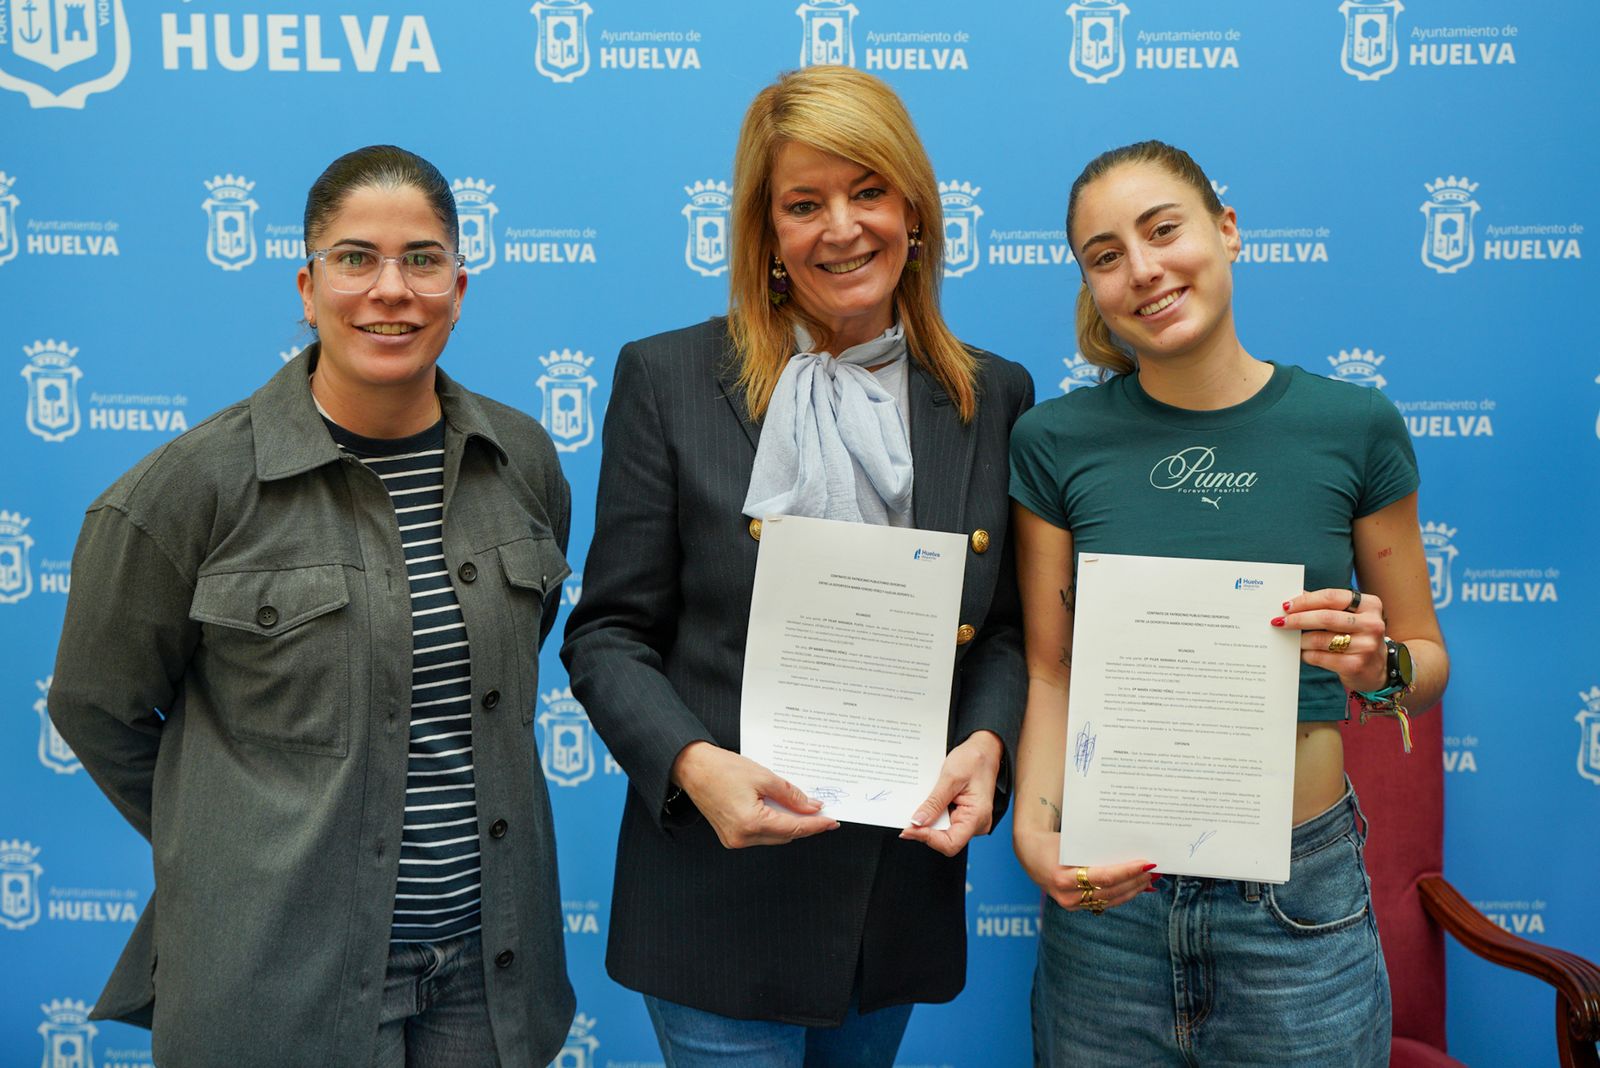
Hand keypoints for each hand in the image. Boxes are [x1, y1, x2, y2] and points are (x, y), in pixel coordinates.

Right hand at [671, 742, 838, 848]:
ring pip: (774, 837)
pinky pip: (760, 834)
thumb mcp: (763, 776)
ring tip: (801, 808)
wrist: (692, 768)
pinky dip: (773, 824)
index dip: (816, 825)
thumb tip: (812, 807)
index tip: (832, 821)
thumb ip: (790, 795)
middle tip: (820, 811)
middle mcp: (742, 837)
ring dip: (788, 824)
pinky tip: (780, 810)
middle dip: (804, 824)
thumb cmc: (722, 768)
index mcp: (751, 823)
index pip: (793, 828)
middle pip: (785, 836)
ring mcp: (734, 840)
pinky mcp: (730, 836)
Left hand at [898, 730, 1001, 856]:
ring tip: (918, 808)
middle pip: (945, 840)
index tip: (908, 829)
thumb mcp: (950, 778)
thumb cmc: (973, 760)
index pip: (950, 843)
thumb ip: (934, 803)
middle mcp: (976, 824)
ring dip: (928, 822)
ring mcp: (970, 820)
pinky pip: (945, 822)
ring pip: (943, 831)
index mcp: (977, 817)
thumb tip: (917, 823)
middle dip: (925, 830)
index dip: (927, 838)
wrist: (984, 749)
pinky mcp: (964, 815)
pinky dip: (933, 815)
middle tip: (907, 817)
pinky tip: (926, 805)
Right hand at [1015, 825, 1155, 912]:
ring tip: (1150, 879)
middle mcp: (1067, 895)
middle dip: (1135, 881)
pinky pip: (1104, 903)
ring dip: (1133, 890)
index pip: (1105, 877)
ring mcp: (1070, 904)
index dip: (1128, 871)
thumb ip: (1095, 848)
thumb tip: (1128, 849)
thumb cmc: (1052, 842)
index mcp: (1063, 877)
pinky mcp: (1075, 907)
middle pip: (1110, 891)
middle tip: (1154, 870)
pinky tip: (1136, 888)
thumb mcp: (1070, 842)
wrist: (1029, 853)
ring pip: (1110, 900)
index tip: (1146, 863)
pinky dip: (1122, 895)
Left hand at [1276, 588, 1388, 691]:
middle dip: (1298, 619)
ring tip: (1293, 639)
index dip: (1306, 600)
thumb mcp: (1349, 616)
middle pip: (1325, 617)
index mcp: (1370, 605)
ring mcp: (1365, 646)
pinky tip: (1303, 653)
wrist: (1378, 669)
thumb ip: (1327, 606)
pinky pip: (1320, 657)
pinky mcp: (1355, 665)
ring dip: (1301, 639)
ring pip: (1320, 639)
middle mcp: (1371, 624)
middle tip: (1279, 621)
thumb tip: (1294, 598)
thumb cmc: (1357, 636)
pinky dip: (1306, 654)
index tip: (1286, 605)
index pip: (1332, 597)